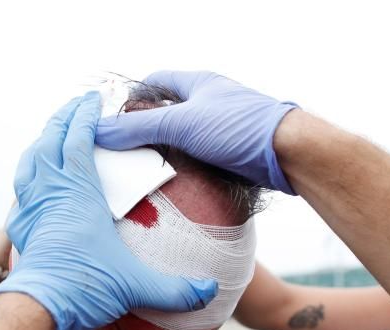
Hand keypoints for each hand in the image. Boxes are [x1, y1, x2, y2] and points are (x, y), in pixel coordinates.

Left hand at [0, 92, 217, 329]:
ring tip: (52, 136)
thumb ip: (176, 289)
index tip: (93, 99)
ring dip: (41, 143)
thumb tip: (210, 290)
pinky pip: (21, 192)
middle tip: (75, 107)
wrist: (38, 310)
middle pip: (50, 140)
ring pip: (30, 162)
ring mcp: (31, 209)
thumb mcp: (137, 287)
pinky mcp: (20, 230)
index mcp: (78, 191)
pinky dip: (28, 178)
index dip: (85, 114)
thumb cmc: (85, 287)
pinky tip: (33, 184)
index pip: (78, 138)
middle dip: (63, 119)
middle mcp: (51, 192)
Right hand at [95, 71, 298, 193]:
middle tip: (125, 154)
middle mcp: (209, 103)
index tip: (115, 122)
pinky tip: (175, 185)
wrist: (287, 154)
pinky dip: (186, 171)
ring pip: (184, 140)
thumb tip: (102, 131)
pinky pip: (200, 160)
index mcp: (197, 84)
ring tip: (145, 173)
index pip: (155, 83)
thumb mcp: (182, 123)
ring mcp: (221, 129)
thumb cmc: (240, 128)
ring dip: (167, 155)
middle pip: (167, 114)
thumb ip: (140, 127)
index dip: (132, 100)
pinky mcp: (231, 153)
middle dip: (147, 133)